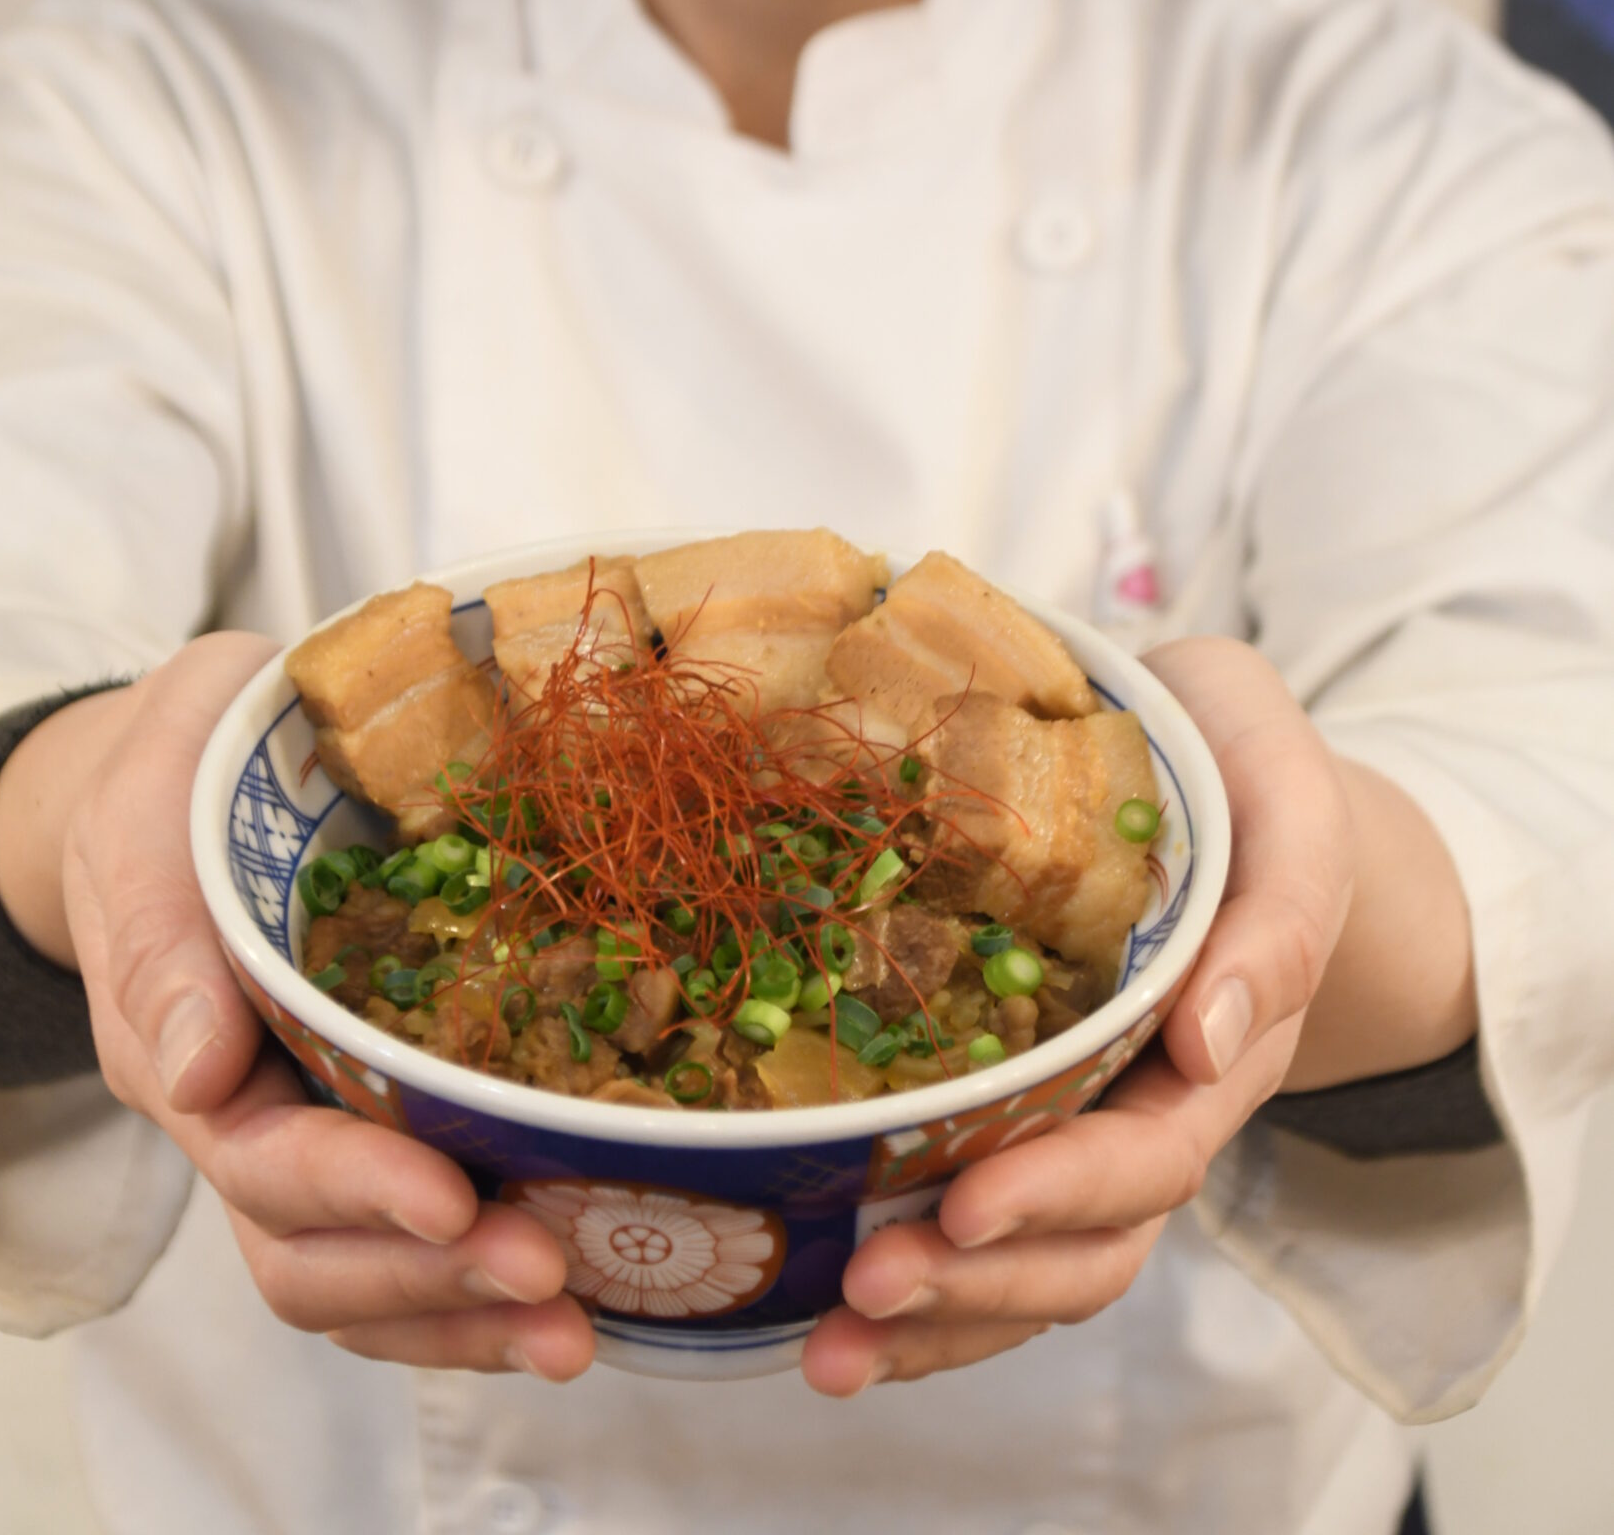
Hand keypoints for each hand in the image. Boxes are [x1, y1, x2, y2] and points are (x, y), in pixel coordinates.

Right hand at [0, 634, 593, 1378]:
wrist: (180, 768)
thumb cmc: (168, 780)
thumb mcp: (144, 821)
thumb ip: (161, 938)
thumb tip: (194, 1081)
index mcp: (181, 1051)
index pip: (262, 1162)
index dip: (360, 1191)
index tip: (454, 1199)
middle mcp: (243, 1117)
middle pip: (313, 1257)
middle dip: (430, 1280)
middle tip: (551, 1277)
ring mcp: (309, 1128)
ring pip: (364, 1278)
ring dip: (466, 1317)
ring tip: (575, 1331)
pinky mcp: (376, 1116)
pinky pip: (416, 1236)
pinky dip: (480, 1287)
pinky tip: (577, 1293)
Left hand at [802, 636, 1355, 1393]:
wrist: (1219, 753)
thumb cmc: (1247, 767)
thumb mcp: (1286, 799)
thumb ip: (1279, 911)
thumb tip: (1212, 1039)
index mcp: (1223, 1043)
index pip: (1149, 1153)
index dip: (1061, 1190)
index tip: (965, 1204)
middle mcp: (1155, 1104)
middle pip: (1086, 1245)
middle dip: (979, 1282)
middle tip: (866, 1284)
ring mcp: (1085, 1115)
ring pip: (1029, 1263)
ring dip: (937, 1319)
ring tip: (831, 1349)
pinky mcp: (1015, 1102)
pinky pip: (975, 1219)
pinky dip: (915, 1282)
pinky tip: (816, 1310)